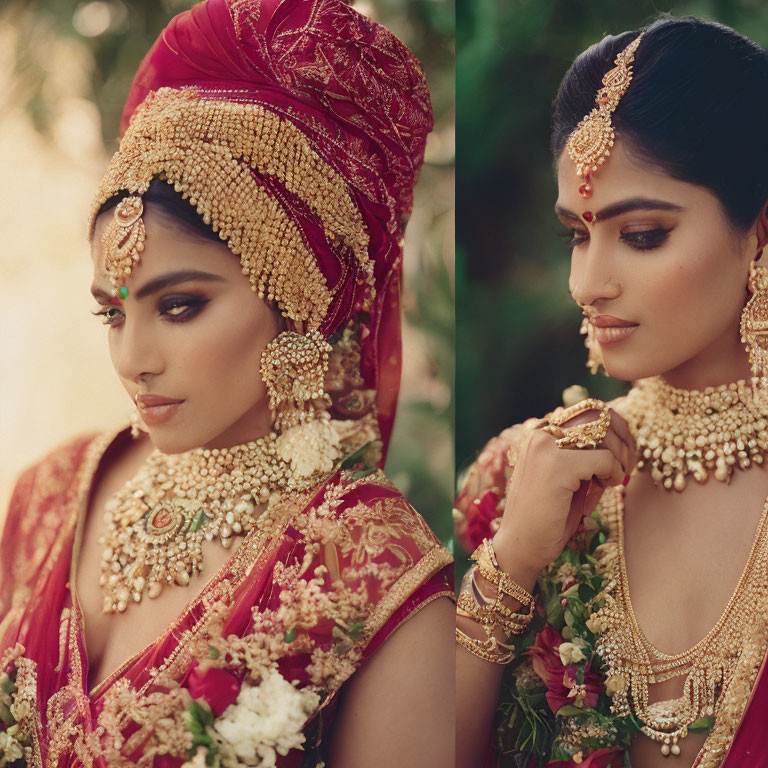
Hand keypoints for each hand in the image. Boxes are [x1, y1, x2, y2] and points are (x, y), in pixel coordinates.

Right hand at [493, 404, 635, 582]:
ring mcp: (546, 447)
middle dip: (622, 436)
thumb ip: (586, 453)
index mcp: (539, 432)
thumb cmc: (547, 514)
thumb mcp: (569, 476)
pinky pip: (604, 459)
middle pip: (597, 414)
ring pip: (603, 434)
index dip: (614, 425)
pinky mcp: (557, 466)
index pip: (587, 409)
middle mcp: (539, 433)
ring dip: (619, 456)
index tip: (624, 451)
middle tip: (628, 462)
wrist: (521, 545)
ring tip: (613, 478)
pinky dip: (614, 473)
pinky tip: (608, 487)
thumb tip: (623, 436)